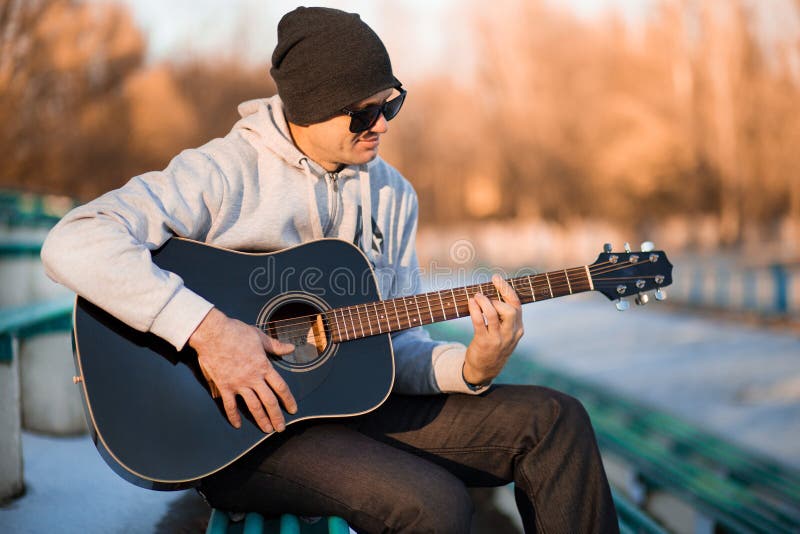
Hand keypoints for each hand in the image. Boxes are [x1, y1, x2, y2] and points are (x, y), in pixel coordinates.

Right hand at [188, 308, 296, 432]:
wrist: (213, 333)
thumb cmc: (236, 332)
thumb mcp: (259, 337)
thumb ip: (276, 346)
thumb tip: (291, 348)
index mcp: (264, 366)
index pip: (281, 387)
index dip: (288, 400)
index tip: (292, 410)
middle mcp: (253, 378)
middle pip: (269, 401)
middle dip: (277, 416)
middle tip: (281, 428)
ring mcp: (238, 384)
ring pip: (253, 406)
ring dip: (261, 419)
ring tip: (266, 429)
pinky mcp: (224, 386)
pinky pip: (230, 405)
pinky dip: (233, 416)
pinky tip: (237, 425)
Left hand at [463, 275, 523, 384]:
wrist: (485, 370)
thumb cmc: (494, 345)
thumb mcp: (506, 333)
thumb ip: (505, 317)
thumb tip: (493, 293)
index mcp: (518, 329)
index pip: (517, 305)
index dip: (506, 289)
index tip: (496, 278)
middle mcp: (511, 334)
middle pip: (509, 309)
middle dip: (497, 297)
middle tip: (484, 295)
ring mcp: (498, 339)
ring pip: (492, 314)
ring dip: (483, 302)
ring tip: (476, 297)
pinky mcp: (484, 342)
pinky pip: (479, 322)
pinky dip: (474, 310)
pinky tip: (471, 303)